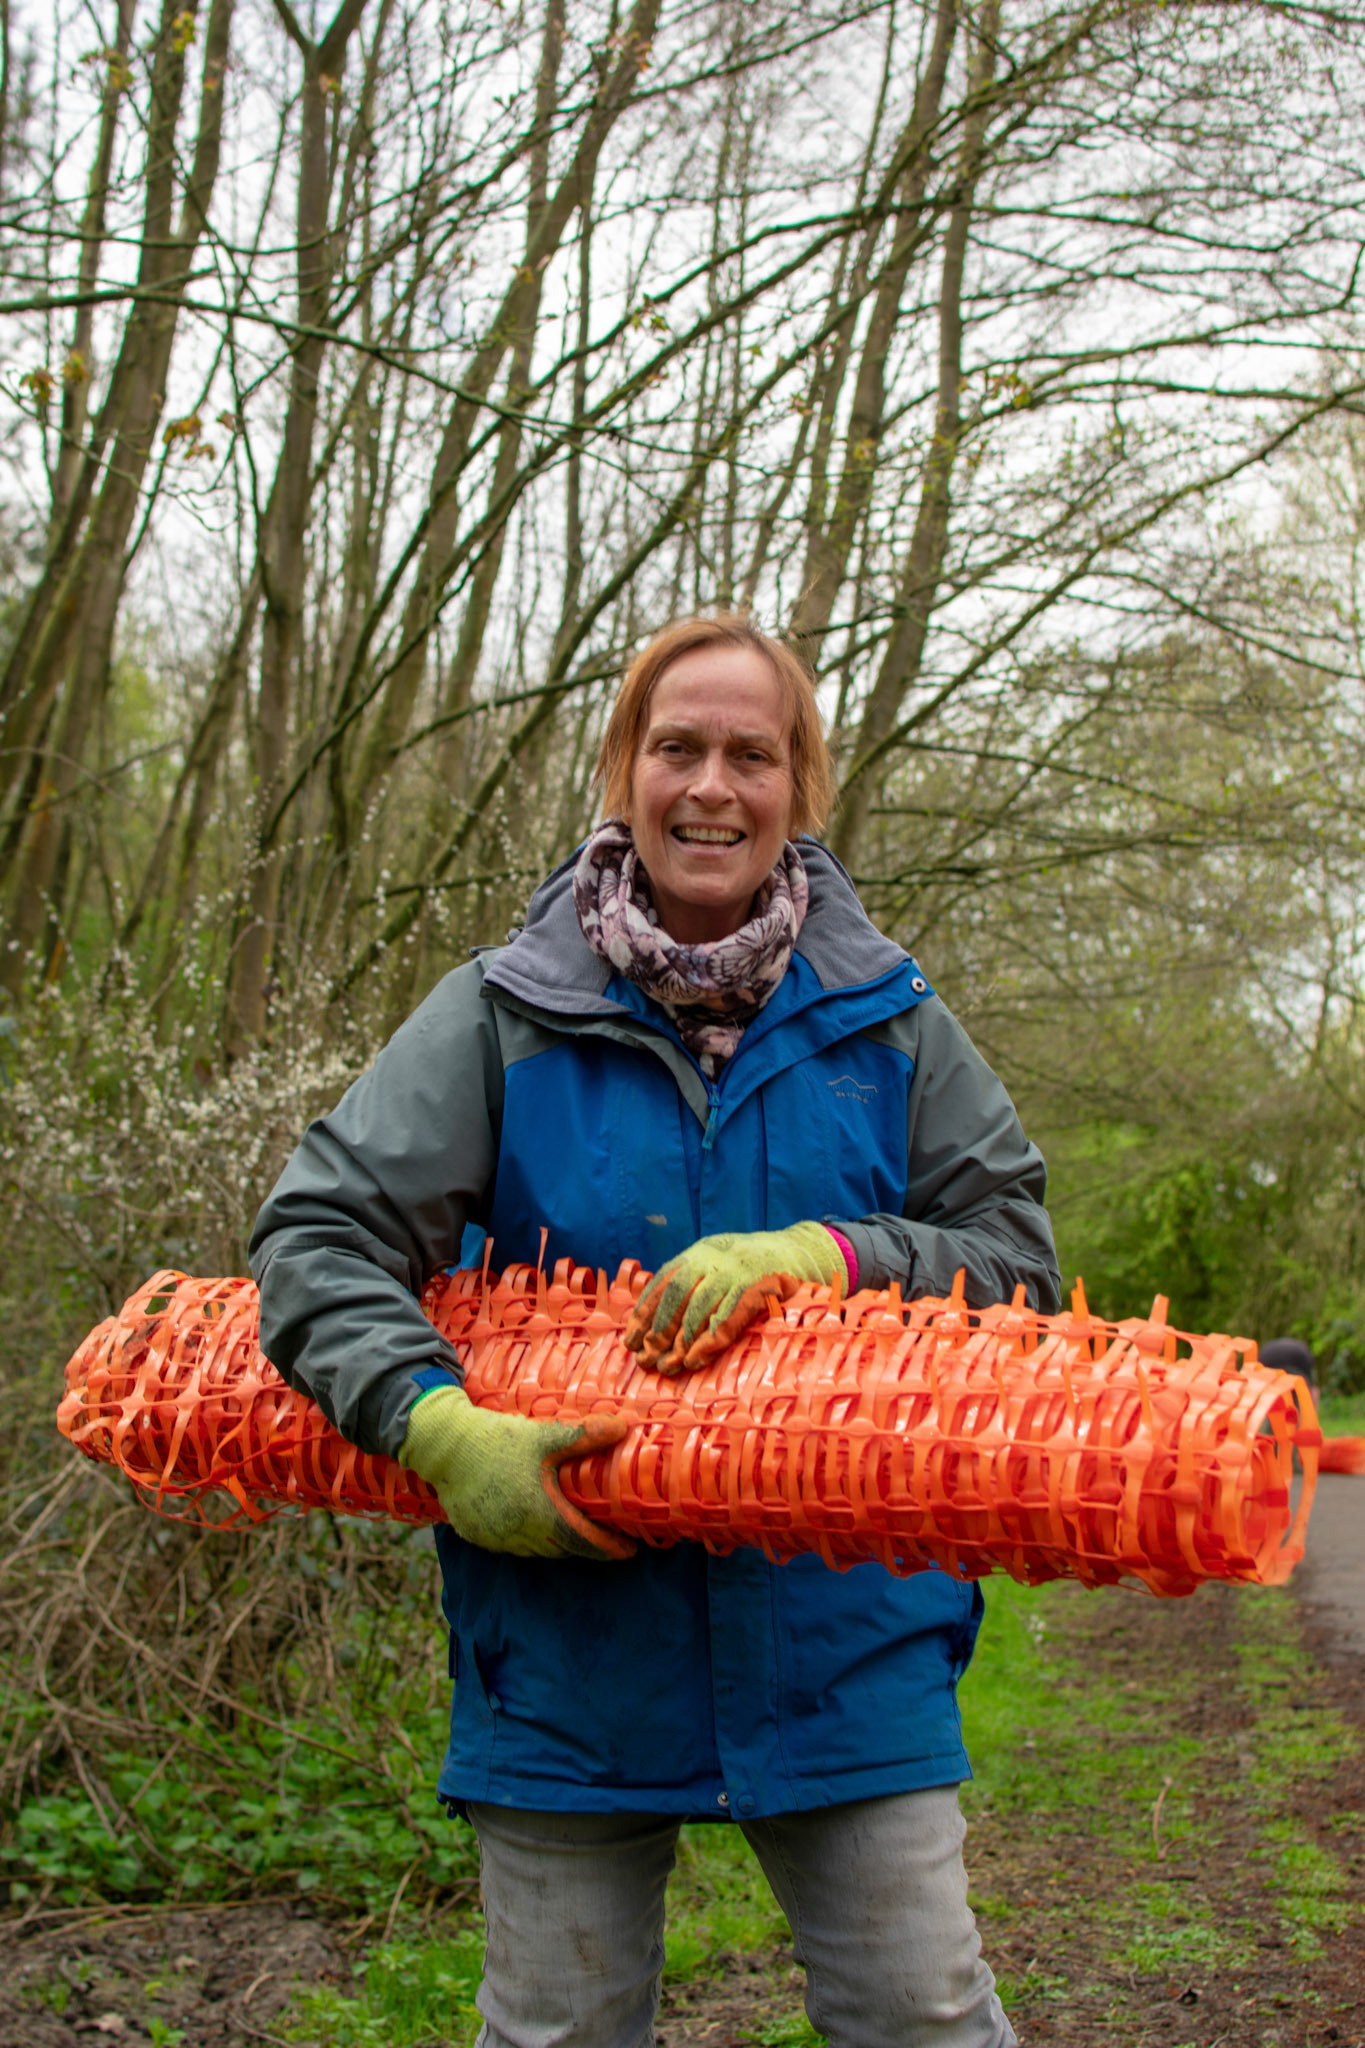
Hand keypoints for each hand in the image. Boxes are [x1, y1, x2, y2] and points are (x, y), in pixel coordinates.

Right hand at [399, 1386, 634, 1559]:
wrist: (443, 1444)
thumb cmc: (496, 1440)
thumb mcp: (543, 1435)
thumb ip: (584, 1436)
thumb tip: (625, 1425)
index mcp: (538, 1513)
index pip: (583, 1543)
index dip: (609, 1548)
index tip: (630, 1549)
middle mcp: (516, 1534)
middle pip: (560, 1548)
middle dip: (585, 1544)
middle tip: (605, 1533)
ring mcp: (494, 1538)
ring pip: (535, 1549)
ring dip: (555, 1541)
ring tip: (572, 1525)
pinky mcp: (475, 1534)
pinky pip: (510, 1544)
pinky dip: (527, 1536)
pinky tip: (532, 1519)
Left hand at [624, 1221, 846, 1373]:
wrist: (802, 1251)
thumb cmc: (755, 1270)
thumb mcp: (720, 1268)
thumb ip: (694, 1288)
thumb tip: (654, 1325)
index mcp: (700, 1253)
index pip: (663, 1282)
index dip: (645, 1313)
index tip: (631, 1341)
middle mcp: (715, 1257)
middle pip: (677, 1295)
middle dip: (659, 1330)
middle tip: (646, 1360)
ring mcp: (738, 1270)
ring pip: (700, 1307)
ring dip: (681, 1340)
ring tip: (668, 1366)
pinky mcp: (761, 1285)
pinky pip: (730, 1316)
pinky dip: (711, 1340)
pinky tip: (697, 1358)